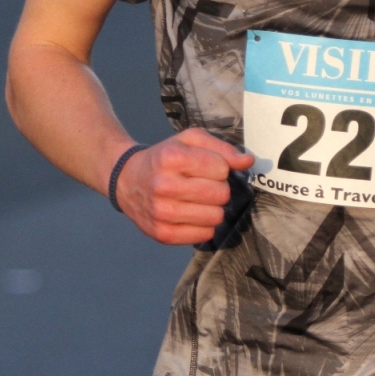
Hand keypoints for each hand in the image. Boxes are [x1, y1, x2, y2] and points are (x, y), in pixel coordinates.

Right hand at [114, 128, 253, 245]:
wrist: (126, 181)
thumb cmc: (164, 158)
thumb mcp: (189, 140)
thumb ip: (222, 148)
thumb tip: (248, 161)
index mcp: (171, 157)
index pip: (221, 168)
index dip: (219, 168)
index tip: (206, 168)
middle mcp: (163, 185)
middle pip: (220, 194)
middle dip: (218, 189)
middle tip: (204, 185)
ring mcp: (161, 212)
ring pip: (215, 217)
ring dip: (213, 208)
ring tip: (199, 201)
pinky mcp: (162, 234)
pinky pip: (204, 235)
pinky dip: (204, 225)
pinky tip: (192, 214)